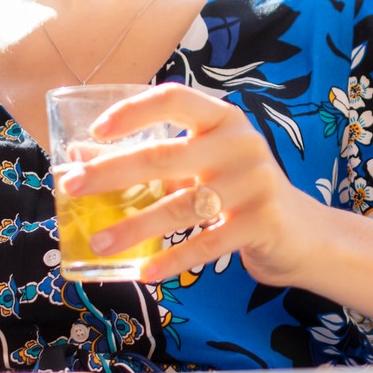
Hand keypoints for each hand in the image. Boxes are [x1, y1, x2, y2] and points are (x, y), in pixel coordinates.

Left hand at [58, 83, 322, 287]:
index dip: (133, 111)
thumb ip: (148, 157)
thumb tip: (80, 155)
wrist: (302, 233)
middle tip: (70, 186)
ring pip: (180, 206)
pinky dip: (173, 260)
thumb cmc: (238, 193)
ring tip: (98, 242)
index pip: (173, 99)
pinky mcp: (262, 222)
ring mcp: (254, 183)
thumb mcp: (198, 166)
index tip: (96, 130)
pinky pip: (207, 243)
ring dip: (134, 227)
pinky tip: (143, 272)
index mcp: (222, 119)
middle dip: (111, 172)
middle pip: (164, 155)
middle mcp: (240, 144)